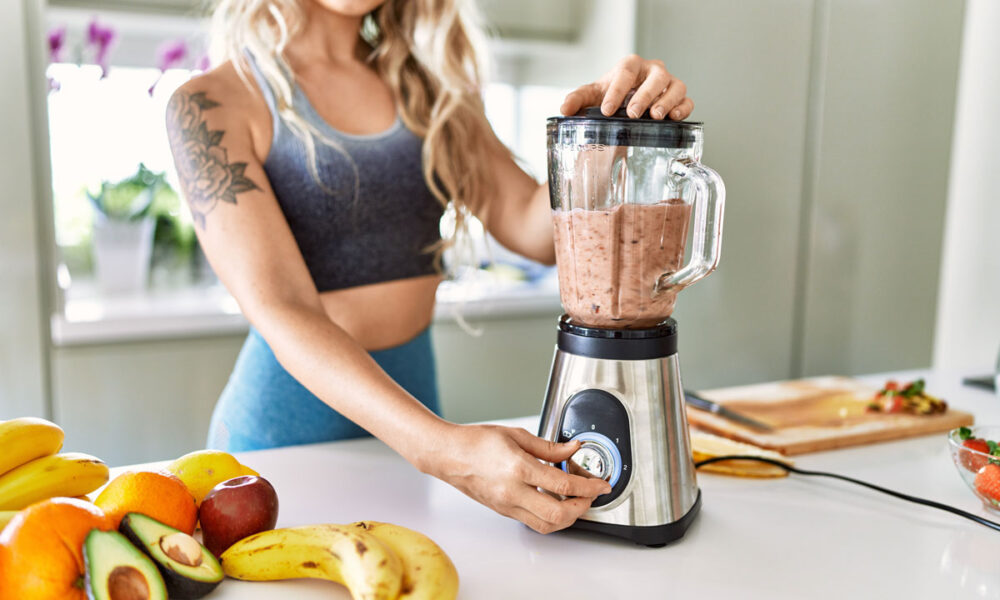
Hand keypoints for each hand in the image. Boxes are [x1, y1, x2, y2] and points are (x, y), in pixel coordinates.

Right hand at [424, 424, 611, 533]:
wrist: (449, 456)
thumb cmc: (476, 442)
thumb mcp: (516, 435)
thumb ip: (549, 446)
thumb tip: (572, 449)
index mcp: (518, 468)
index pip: (563, 486)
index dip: (588, 486)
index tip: (601, 483)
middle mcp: (513, 492)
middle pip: (559, 514)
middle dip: (583, 507)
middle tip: (591, 494)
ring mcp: (508, 505)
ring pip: (547, 525)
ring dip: (569, 517)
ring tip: (577, 500)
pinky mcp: (505, 511)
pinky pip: (534, 522)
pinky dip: (552, 516)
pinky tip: (556, 501)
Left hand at [561, 54, 693, 120]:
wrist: (626, 102)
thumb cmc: (611, 95)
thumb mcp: (592, 96)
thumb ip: (577, 100)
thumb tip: (565, 110)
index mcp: (630, 66)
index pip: (626, 73)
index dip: (617, 91)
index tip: (607, 110)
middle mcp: (652, 72)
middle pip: (655, 77)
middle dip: (644, 95)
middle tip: (633, 114)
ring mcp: (668, 84)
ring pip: (676, 86)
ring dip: (667, 100)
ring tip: (656, 116)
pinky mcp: (679, 99)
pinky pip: (687, 100)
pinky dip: (683, 108)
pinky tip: (674, 117)